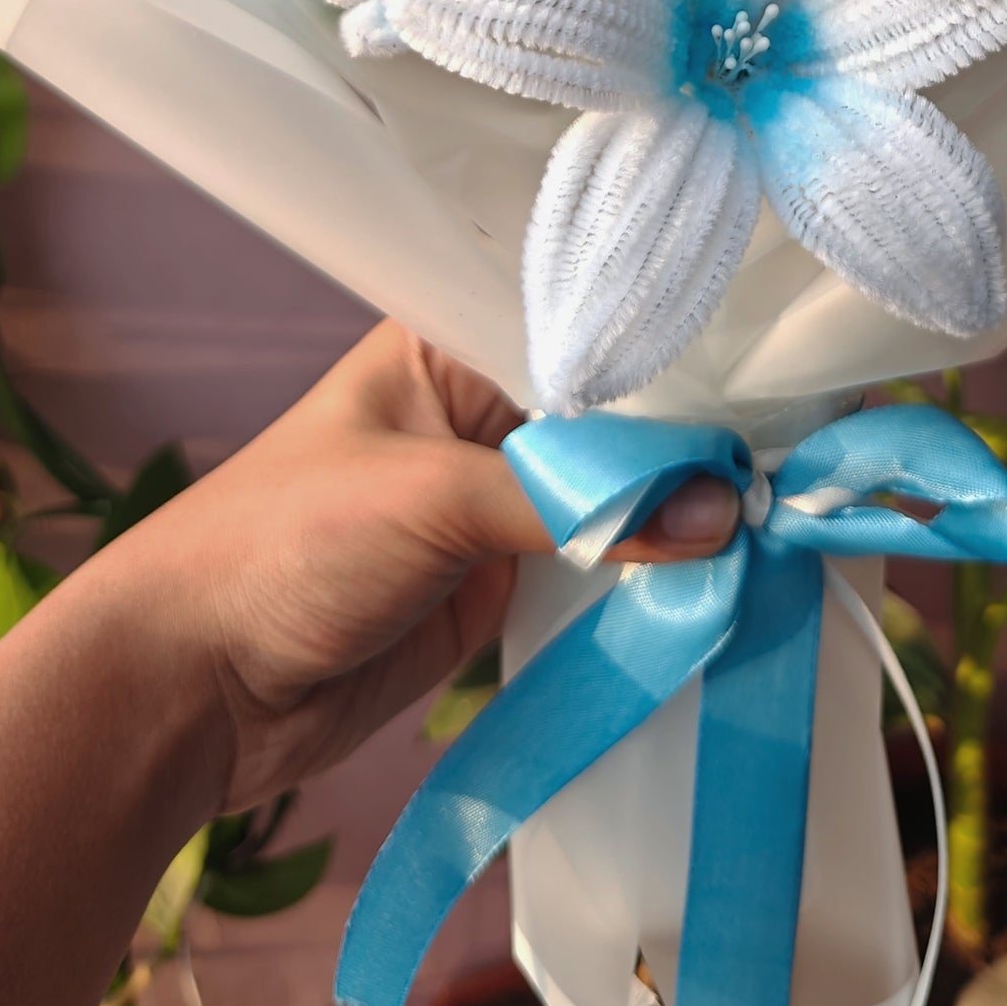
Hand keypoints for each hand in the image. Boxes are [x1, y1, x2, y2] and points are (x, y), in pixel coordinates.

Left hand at [77, 319, 740, 811]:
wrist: (187, 691)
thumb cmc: (279, 548)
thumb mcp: (431, 501)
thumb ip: (578, 504)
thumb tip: (725, 514)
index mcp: (449, 342)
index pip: (585, 313)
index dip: (677, 329)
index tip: (784, 343)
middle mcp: (484, 407)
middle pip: (618, 404)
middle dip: (702, 423)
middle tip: (818, 429)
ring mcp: (500, 498)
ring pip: (620, 485)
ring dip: (690, 501)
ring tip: (800, 494)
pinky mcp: (505, 582)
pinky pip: (604, 563)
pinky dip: (661, 567)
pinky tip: (736, 563)